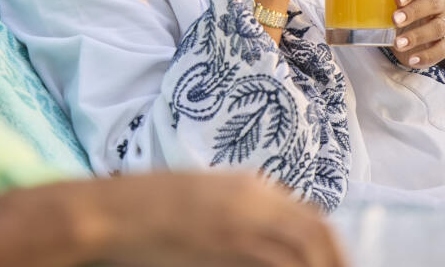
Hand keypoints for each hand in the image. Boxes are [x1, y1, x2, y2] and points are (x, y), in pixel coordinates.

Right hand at [95, 171, 345, 266]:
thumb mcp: (201, 196)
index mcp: (248, 186)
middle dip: (334, 261)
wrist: (110, 213)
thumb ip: (238, 208)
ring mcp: (242, 226)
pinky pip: (276, 266)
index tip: (332, 266)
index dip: (329, 248)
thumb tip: (268, 236)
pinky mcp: (230, 248)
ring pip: (303, 253)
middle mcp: (253, 201)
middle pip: (316, 234)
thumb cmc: (145, 207)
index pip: (310, 217)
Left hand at [390, 0, 444, 69]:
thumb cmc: (398, 11)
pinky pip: (441, 49)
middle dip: (413, 12)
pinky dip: (426, 56)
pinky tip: (411, 59)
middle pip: (433, 4)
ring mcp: (444, 22)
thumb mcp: (389, 3)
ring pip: (438, 27)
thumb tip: (359, 1)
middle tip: (395, 20)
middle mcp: (438, 3)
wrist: (407, 33)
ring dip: (417, 36)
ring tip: (398, 43)